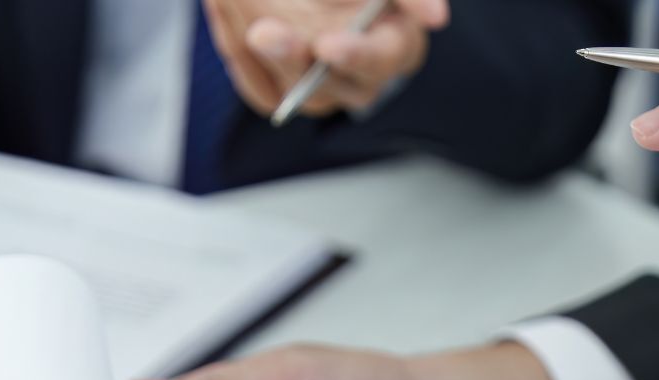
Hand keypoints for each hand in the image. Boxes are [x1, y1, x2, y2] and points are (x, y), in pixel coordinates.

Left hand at [204, 0, 448, 117]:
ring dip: (256, 49)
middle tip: (265, 33)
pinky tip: (223, 6)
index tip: (328, 46)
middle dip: (291, 58)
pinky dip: (234, 45)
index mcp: (393, 47)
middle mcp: (358, 80)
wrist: (315, 1)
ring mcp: (319, 91)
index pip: (379, 59)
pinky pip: (254, 84)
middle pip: (326, 85)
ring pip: (287, 89)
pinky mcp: (280, 92)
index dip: (355, 55)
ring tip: (231, 1)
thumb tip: (435, 17)